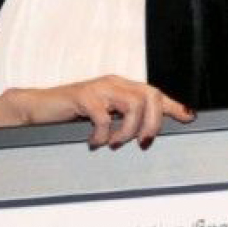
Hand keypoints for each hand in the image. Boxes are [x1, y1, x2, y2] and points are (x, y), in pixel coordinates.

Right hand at [1, 76, 194, 147]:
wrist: (38, 107)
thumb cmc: (72, 114)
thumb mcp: (104, 115)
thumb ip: (124, 119)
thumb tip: (148, 133)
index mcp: (122, 87)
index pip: (154, 93)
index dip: (173, 106)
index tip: (189, 118)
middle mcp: (114, 83)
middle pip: (150, 96)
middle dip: (153, 123)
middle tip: (142, 143)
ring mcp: (99, 88)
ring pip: (133, 104)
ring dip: (128, 130)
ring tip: (114, 143)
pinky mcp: (83, 96)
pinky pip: (105, 117)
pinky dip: (103, 134)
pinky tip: (94, 142)